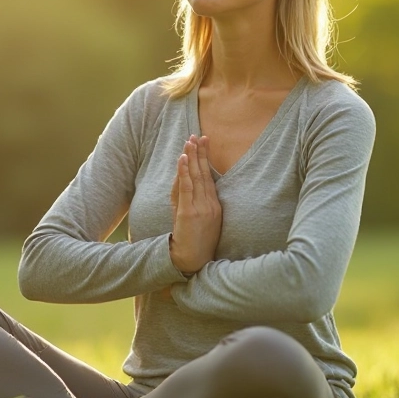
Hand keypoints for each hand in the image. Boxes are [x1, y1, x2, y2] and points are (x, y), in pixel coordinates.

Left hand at [169, 135, 221, 274]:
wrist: (193, 261)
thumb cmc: (195, 241)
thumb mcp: (199, 219)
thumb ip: (193, 200)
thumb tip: (186, 180)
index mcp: (215, 206)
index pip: (210, 177)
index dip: (206, 159)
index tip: (204, 142)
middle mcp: (210, 205)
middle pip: (204, 174)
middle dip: (200, 153)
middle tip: (197, 136)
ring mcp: (201, 208)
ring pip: (196, 178)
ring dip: (192, 158)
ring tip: (190, 141)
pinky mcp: (189, 213)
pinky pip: (186, 188)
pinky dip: (184, 172)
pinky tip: (183, 159)